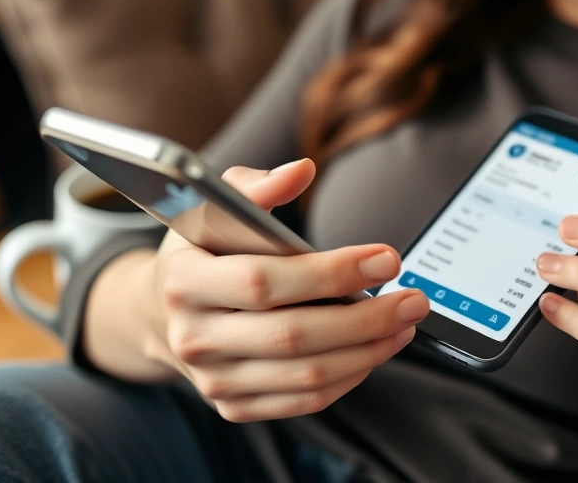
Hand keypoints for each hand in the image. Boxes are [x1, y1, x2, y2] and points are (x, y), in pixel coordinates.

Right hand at [139, 160, 428, 422]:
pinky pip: (303, 401)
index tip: (387, 259)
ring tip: (404, 325)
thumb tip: (300, 172)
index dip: (331, 272)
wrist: (164, 310)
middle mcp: (193, 336)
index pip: (264, 281)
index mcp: (184, 279)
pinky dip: (348, 378)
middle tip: (413, 300)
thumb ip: (257, 186)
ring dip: (368, 351)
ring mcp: (212, 379)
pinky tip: (374, 351)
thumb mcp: (216, 207)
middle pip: (293, 336)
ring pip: (306, 376)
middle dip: (366, 319)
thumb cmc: (203, 250)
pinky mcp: (233, 405)